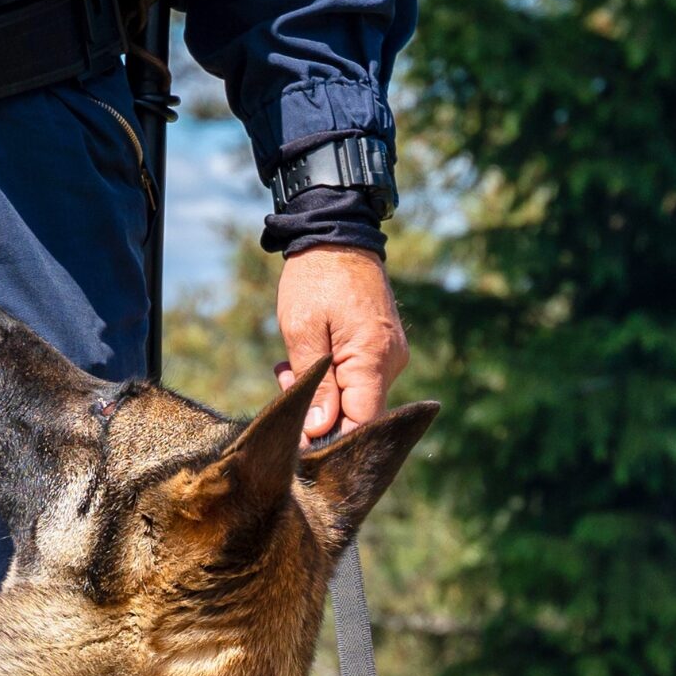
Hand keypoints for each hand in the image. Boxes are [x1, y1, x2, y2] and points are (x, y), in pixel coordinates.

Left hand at [273, 244, 408, 442]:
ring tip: (286, 366)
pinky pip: (357, 379)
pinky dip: (328, 377)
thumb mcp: (302, 331)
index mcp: (374, 358)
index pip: (362, 423)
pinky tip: (303, 360)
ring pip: (354, 398)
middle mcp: (391, 362)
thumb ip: (314, 384)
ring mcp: (389, 356)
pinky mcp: (381, 349)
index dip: (331, 440)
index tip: (297, 438)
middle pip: (358, 415)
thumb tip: (320, 431)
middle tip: (284, 383)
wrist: (336, 235)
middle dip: (318, 413)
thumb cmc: (315, 279)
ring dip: (318, 392)